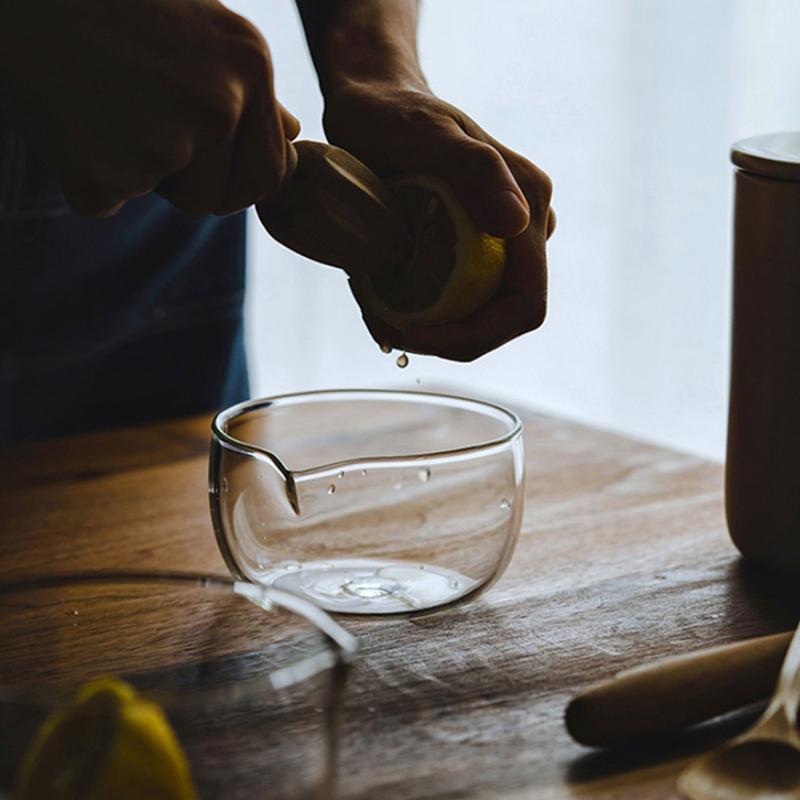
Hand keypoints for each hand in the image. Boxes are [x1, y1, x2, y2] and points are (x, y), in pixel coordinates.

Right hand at [2, 0, 297, 216]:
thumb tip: (292, 133)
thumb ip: (249, 91)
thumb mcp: (201, 31)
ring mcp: (165, 139)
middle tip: (143, 126)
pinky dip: (84, 174)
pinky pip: (105, 201)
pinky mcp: (107, 171)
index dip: (235, 179)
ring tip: (104, 107)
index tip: (202, 160)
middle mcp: (220, 103)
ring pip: (172, 200)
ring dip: (141, 173)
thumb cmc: (110, 6)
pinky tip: (67, 116)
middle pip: (226, 200)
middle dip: (194, 186)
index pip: (272, 173)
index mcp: (250, 66)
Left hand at [323, 83, 554, 361]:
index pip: (523, 305)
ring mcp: (502, 240)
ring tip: (374, 302)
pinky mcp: (476, 245)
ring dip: (427, 325)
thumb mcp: (427, 135)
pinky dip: (419, 308)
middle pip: (499, 318)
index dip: (473, 337)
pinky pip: (457, 295)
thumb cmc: (393, 113)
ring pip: (475, 311)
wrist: (375, 102)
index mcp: (528, 208)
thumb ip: (477, 170)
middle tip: (386, 325)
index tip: (412, 333)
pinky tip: (379, 294)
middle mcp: (524, 228)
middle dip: (445, 336)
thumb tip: (518, 223)